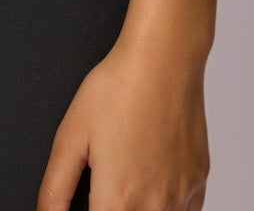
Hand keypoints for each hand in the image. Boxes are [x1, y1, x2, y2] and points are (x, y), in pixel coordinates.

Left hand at [36, 29, 209, 209]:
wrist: (163, 58)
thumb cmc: (118, 88)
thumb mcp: (70, 136)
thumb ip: (55, 188)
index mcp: (118, 200)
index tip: (90, 199)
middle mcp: (155, 206)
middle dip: (112, 207)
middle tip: (104, 181)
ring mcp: (181, 196)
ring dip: (139, 207)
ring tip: (127, 170)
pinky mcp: (199, 181)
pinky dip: (166, 204)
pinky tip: (151, 176)